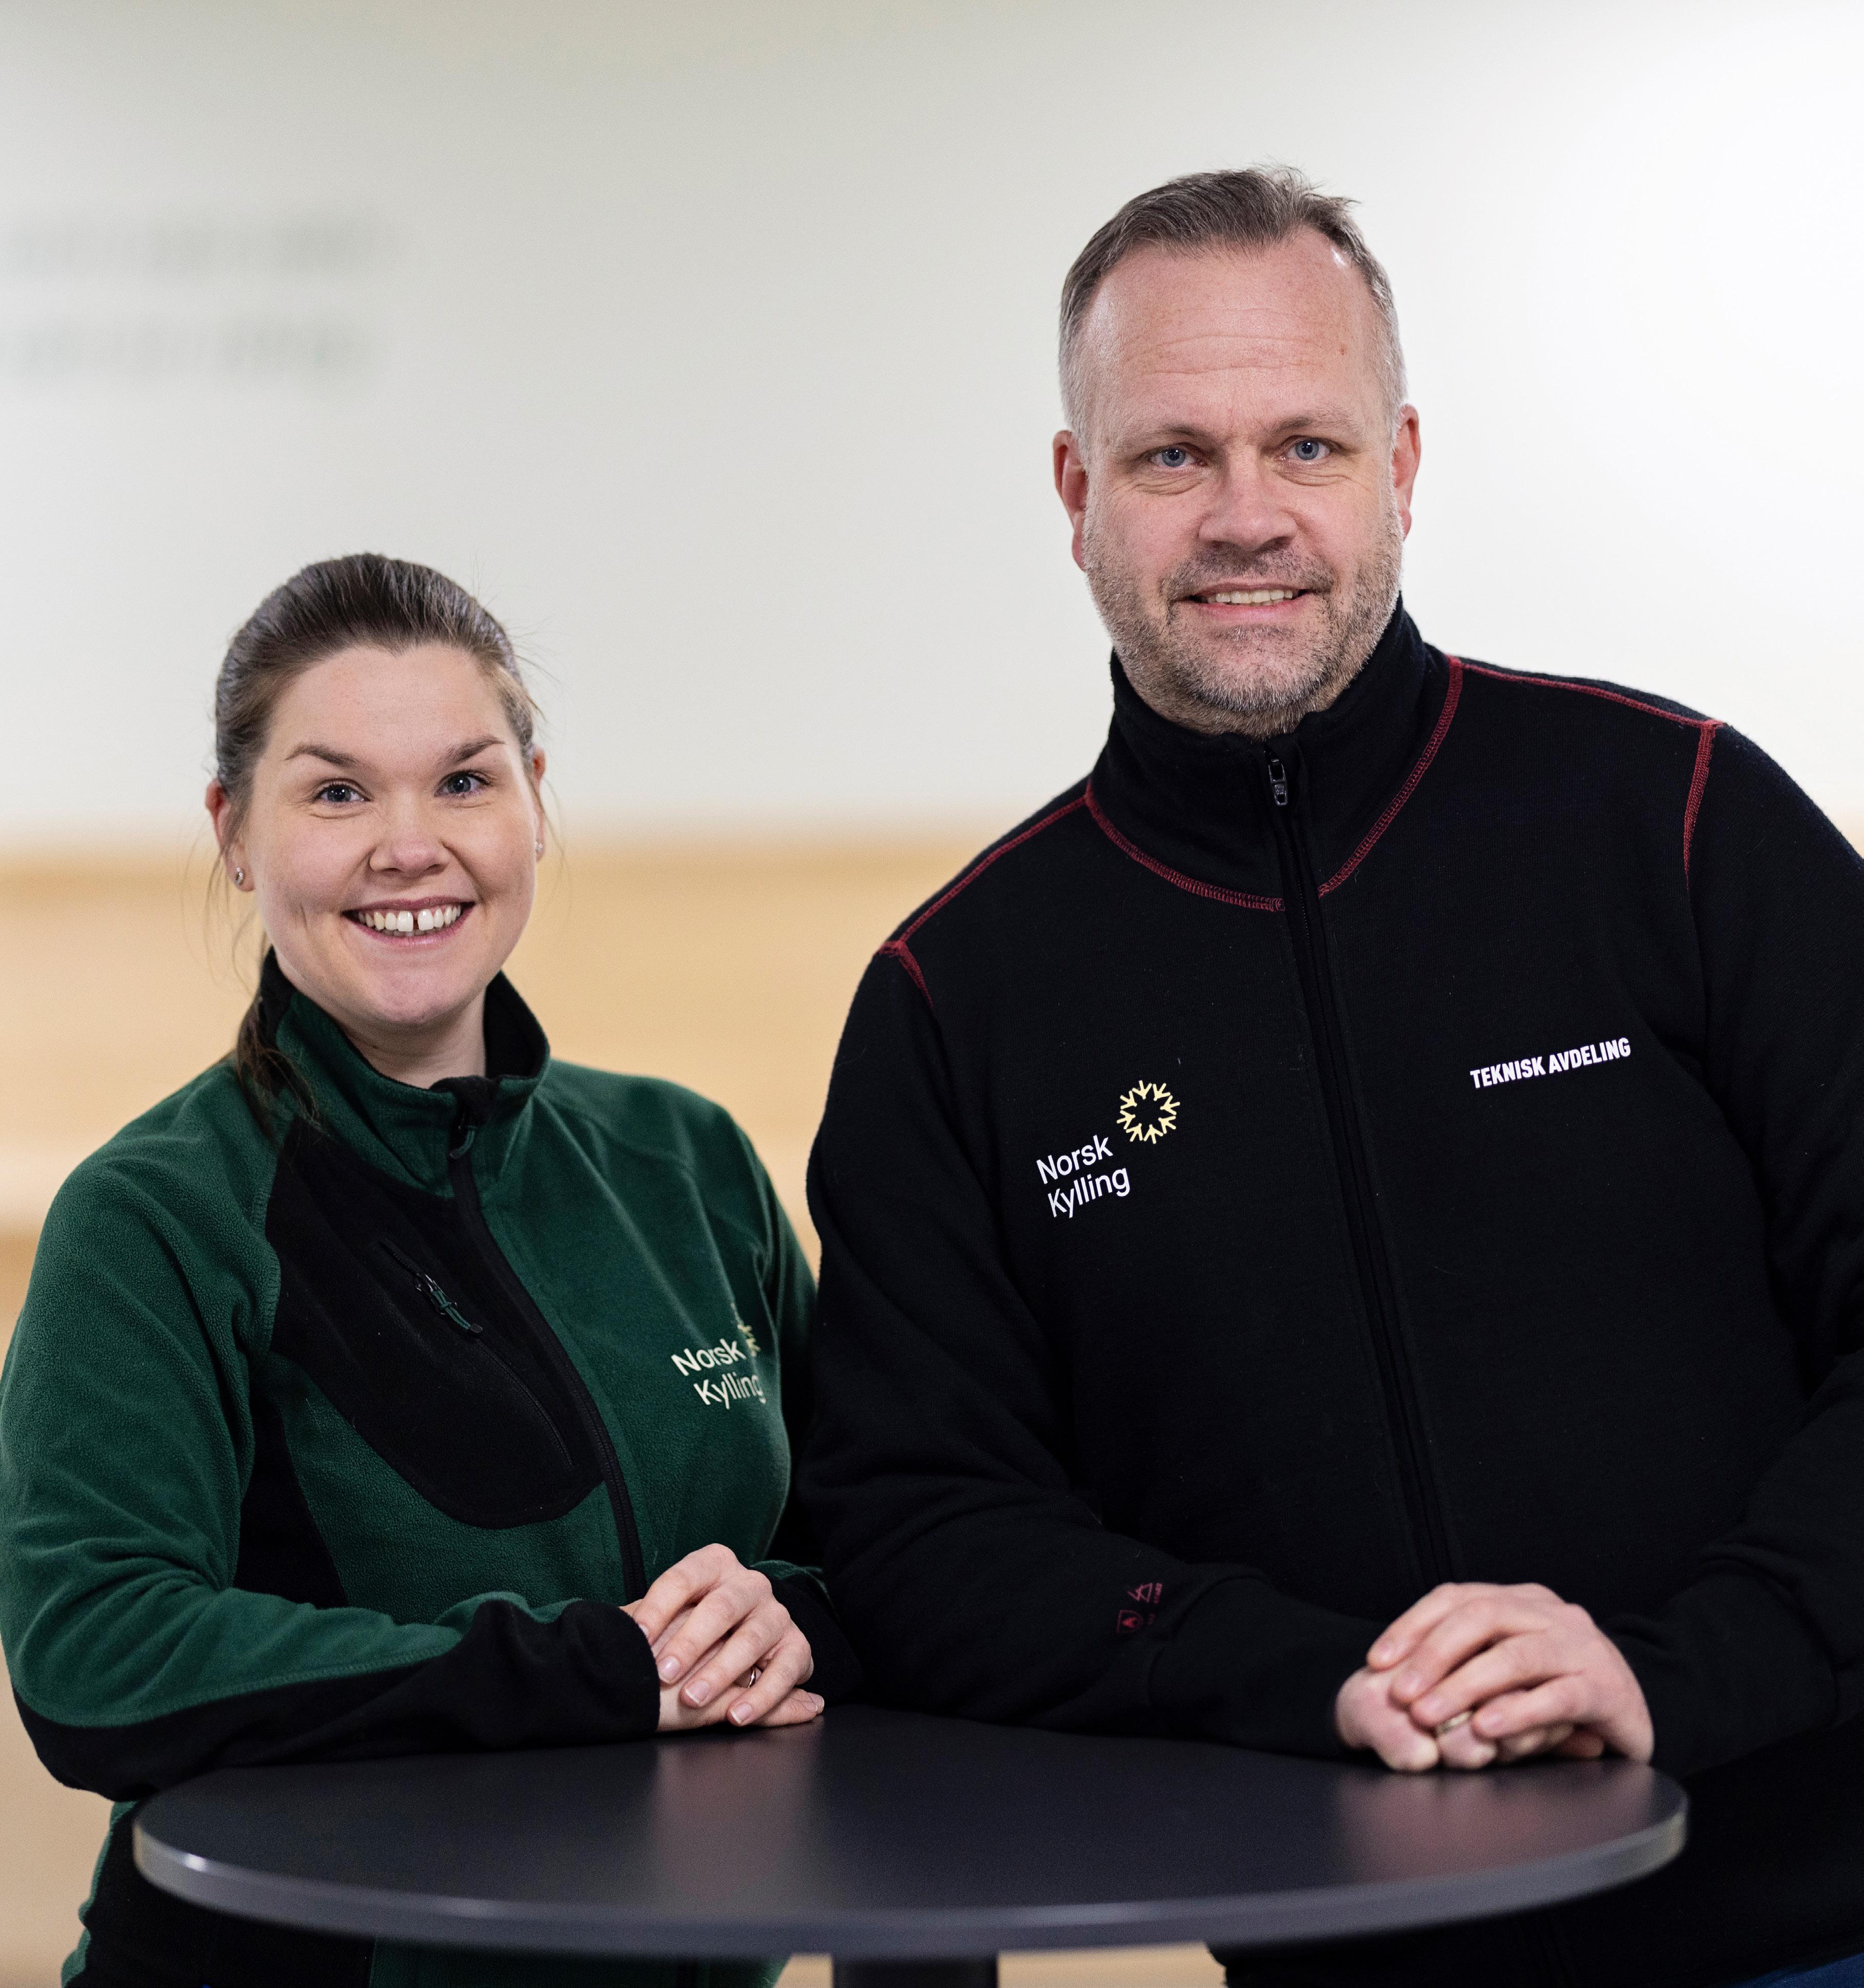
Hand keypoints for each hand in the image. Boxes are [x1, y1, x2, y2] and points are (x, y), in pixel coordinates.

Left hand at [621, 1543, 819, 1731]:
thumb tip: (608, 1628)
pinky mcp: (798, 1647)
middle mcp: (750, 1584)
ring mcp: (777, 1614)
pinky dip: (762, 1696)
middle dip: (690, 1642)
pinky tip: (736, 1715)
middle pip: (721, 1606)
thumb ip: (645, 1622)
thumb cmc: (691, 1629)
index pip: (683, 1579)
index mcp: (715, 1565)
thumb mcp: (666, 1619)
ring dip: (721, 1671)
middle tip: (664, 1674)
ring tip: (693, 1699)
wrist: (745, 1642)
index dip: (658, 1607)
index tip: (636, 1638)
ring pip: (753, 1638)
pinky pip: (785, 1670)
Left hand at [1367, 1582, 1652, 1766]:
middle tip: (1400, 1694)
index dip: (1412, 1626)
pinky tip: (1487, 1727)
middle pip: (1482, 1617)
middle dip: (1434, 1655)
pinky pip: (1557, 1696)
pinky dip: (1518, 1711)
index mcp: (1519, 1600)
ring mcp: (1581, 1647)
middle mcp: (1550, 1613)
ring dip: (1466, 1686)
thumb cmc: (1555, 1691)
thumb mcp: (1506, 1666)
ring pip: (1516, 1656)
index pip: (1455, 1597)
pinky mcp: (1606, 1689)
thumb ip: (1466, 1660)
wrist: (1633, 1711)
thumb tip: (1395, 1675)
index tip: (1377, 1661)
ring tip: (1430, 1714)